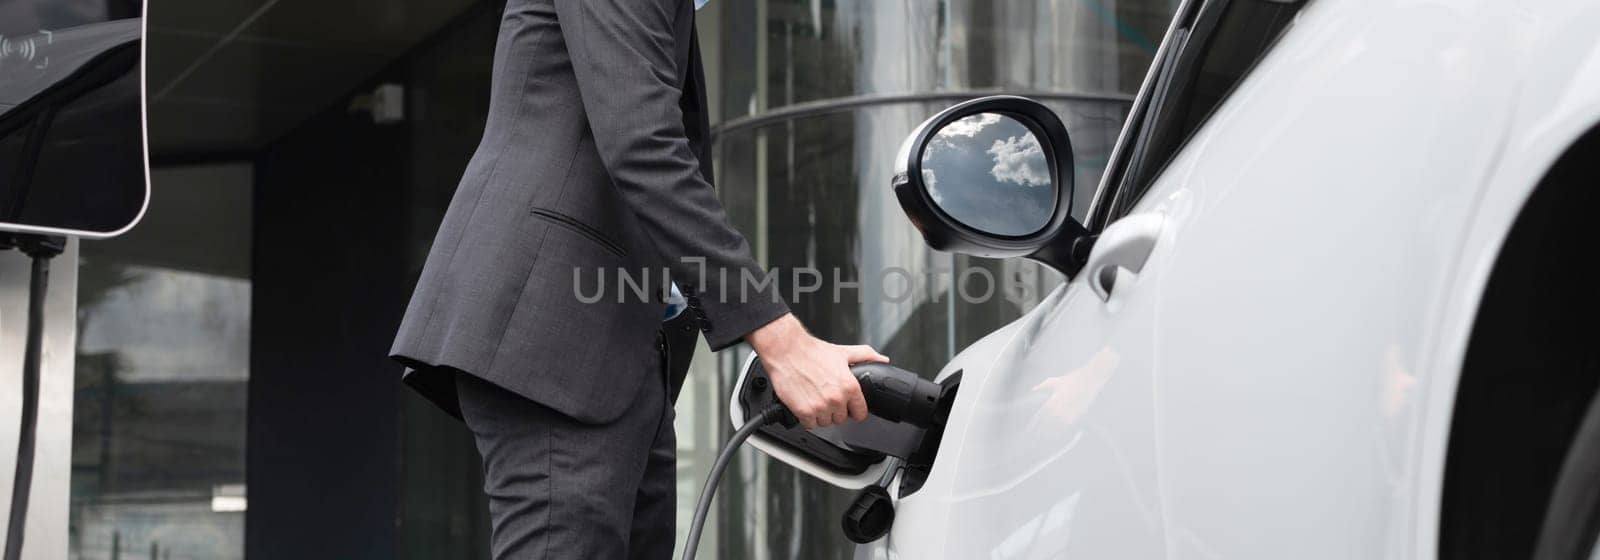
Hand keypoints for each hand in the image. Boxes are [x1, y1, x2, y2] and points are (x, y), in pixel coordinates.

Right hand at [746, 313, 889, 429]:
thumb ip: (866, 356)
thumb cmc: (811, 352)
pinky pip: (810, 425)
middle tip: (825, 397)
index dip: (853, 410)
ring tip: (814, 399)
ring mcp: (820, 407)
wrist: (786, 351)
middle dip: (834, 411)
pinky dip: (807, 418)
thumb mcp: (843, 352)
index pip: (860, 413)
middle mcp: (837, 398)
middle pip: (841, 419)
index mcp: (850, 386)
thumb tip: (882, 360)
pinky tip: (805, 404)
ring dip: (820, 415)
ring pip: (825, 423)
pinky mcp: (804, 412)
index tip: (847, 407)